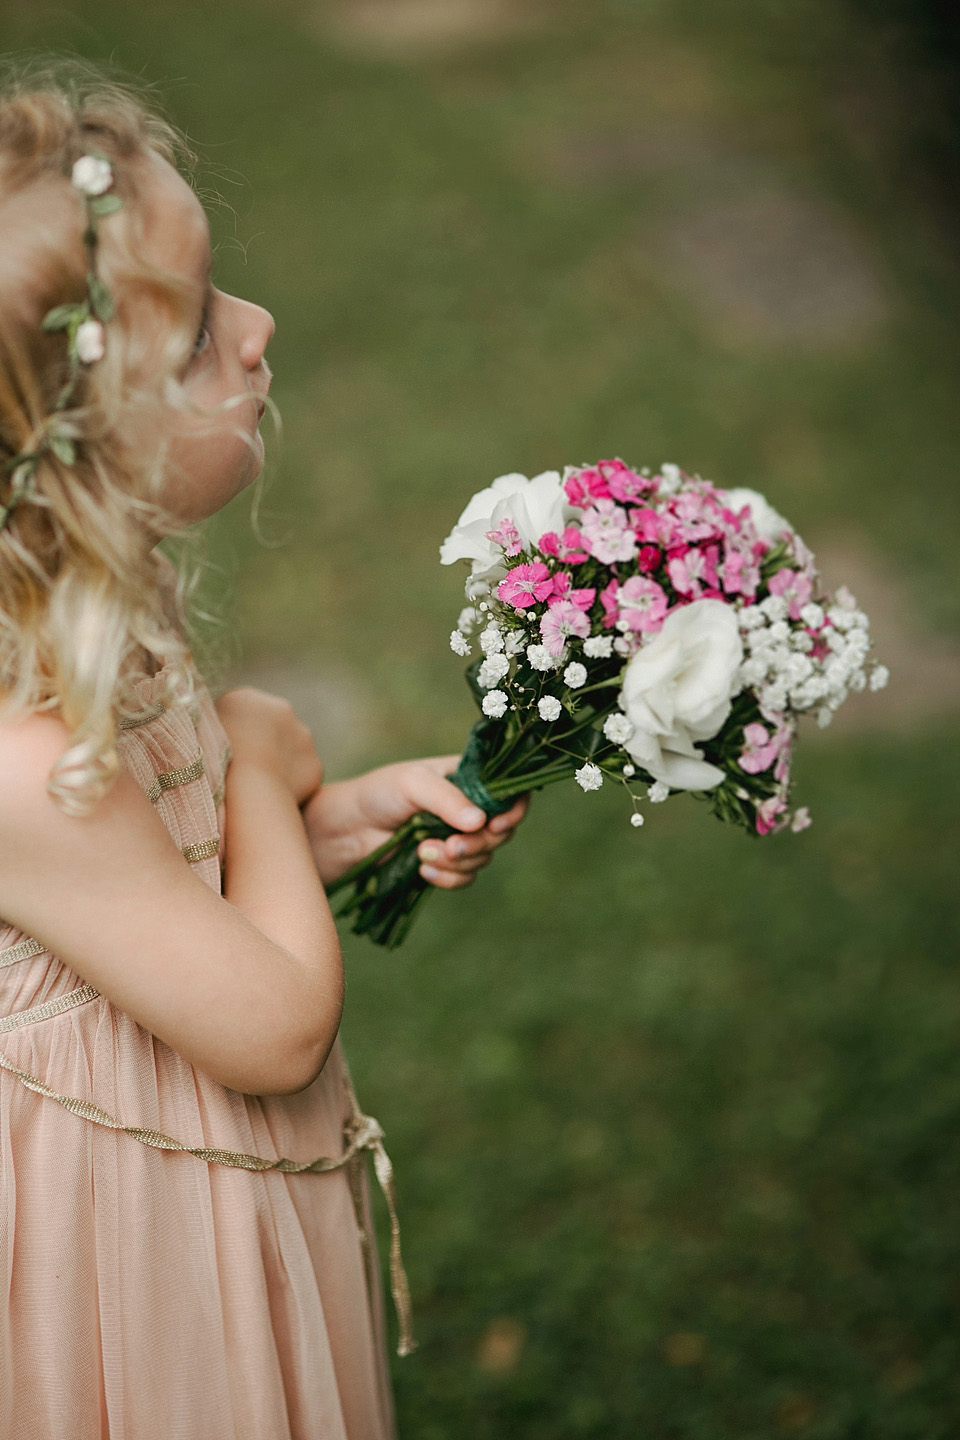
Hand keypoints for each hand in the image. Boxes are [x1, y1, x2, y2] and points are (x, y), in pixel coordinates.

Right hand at [215, 687, 322, 806]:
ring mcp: (303, 735)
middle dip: (263, 742)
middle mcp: (281, 708)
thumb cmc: (216, 762)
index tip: (229, 752)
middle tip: (245, 767)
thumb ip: (214, 723)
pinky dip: (292, 784)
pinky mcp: (315, 763)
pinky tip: (274, 794)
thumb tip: (218, 726)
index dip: (237, 733)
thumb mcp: (202, 732)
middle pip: (271, 726)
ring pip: (291, 749)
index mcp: (247, 698)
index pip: (244, 712)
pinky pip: (302, 774)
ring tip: (259, 783)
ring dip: (279, 761)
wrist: (250, 786)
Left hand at [302, 755, 528, 889]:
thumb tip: (481, 822)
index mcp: (469, 778)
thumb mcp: (412, 785)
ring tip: (423, 854)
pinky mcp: (444, 863)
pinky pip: (464, 877)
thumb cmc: (379, 793)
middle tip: (450, 847)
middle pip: (501, 831)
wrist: (346, 829)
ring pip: (483, 857)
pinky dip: (448, 878)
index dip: (513, 810)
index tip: (497, 825)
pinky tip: (424, 872)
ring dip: (457, 862)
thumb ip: (447, 799)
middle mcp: (469, 807)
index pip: (509, 791)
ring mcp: (458, 836)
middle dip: (478, 844)